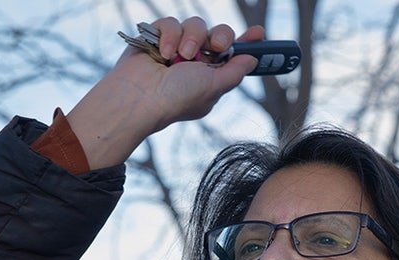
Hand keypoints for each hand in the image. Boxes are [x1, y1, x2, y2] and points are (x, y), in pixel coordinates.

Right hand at [66, 17, 264, 168]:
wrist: (139, 97)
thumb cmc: (176, 98)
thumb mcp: (213, 87)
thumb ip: (235, 71)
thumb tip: (252, 59)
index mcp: (211, 75)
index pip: (233, 54)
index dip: (247, 43)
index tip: (259, 32)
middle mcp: (196, 60)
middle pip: (219, 33)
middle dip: (221, 36)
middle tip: (216, 46)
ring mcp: (176, 47)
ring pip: (195, 24)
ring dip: (190, 38)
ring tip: (180, 57)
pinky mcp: (156, 37)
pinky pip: (171, 22)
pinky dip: (169, 36)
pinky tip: (163, 53)